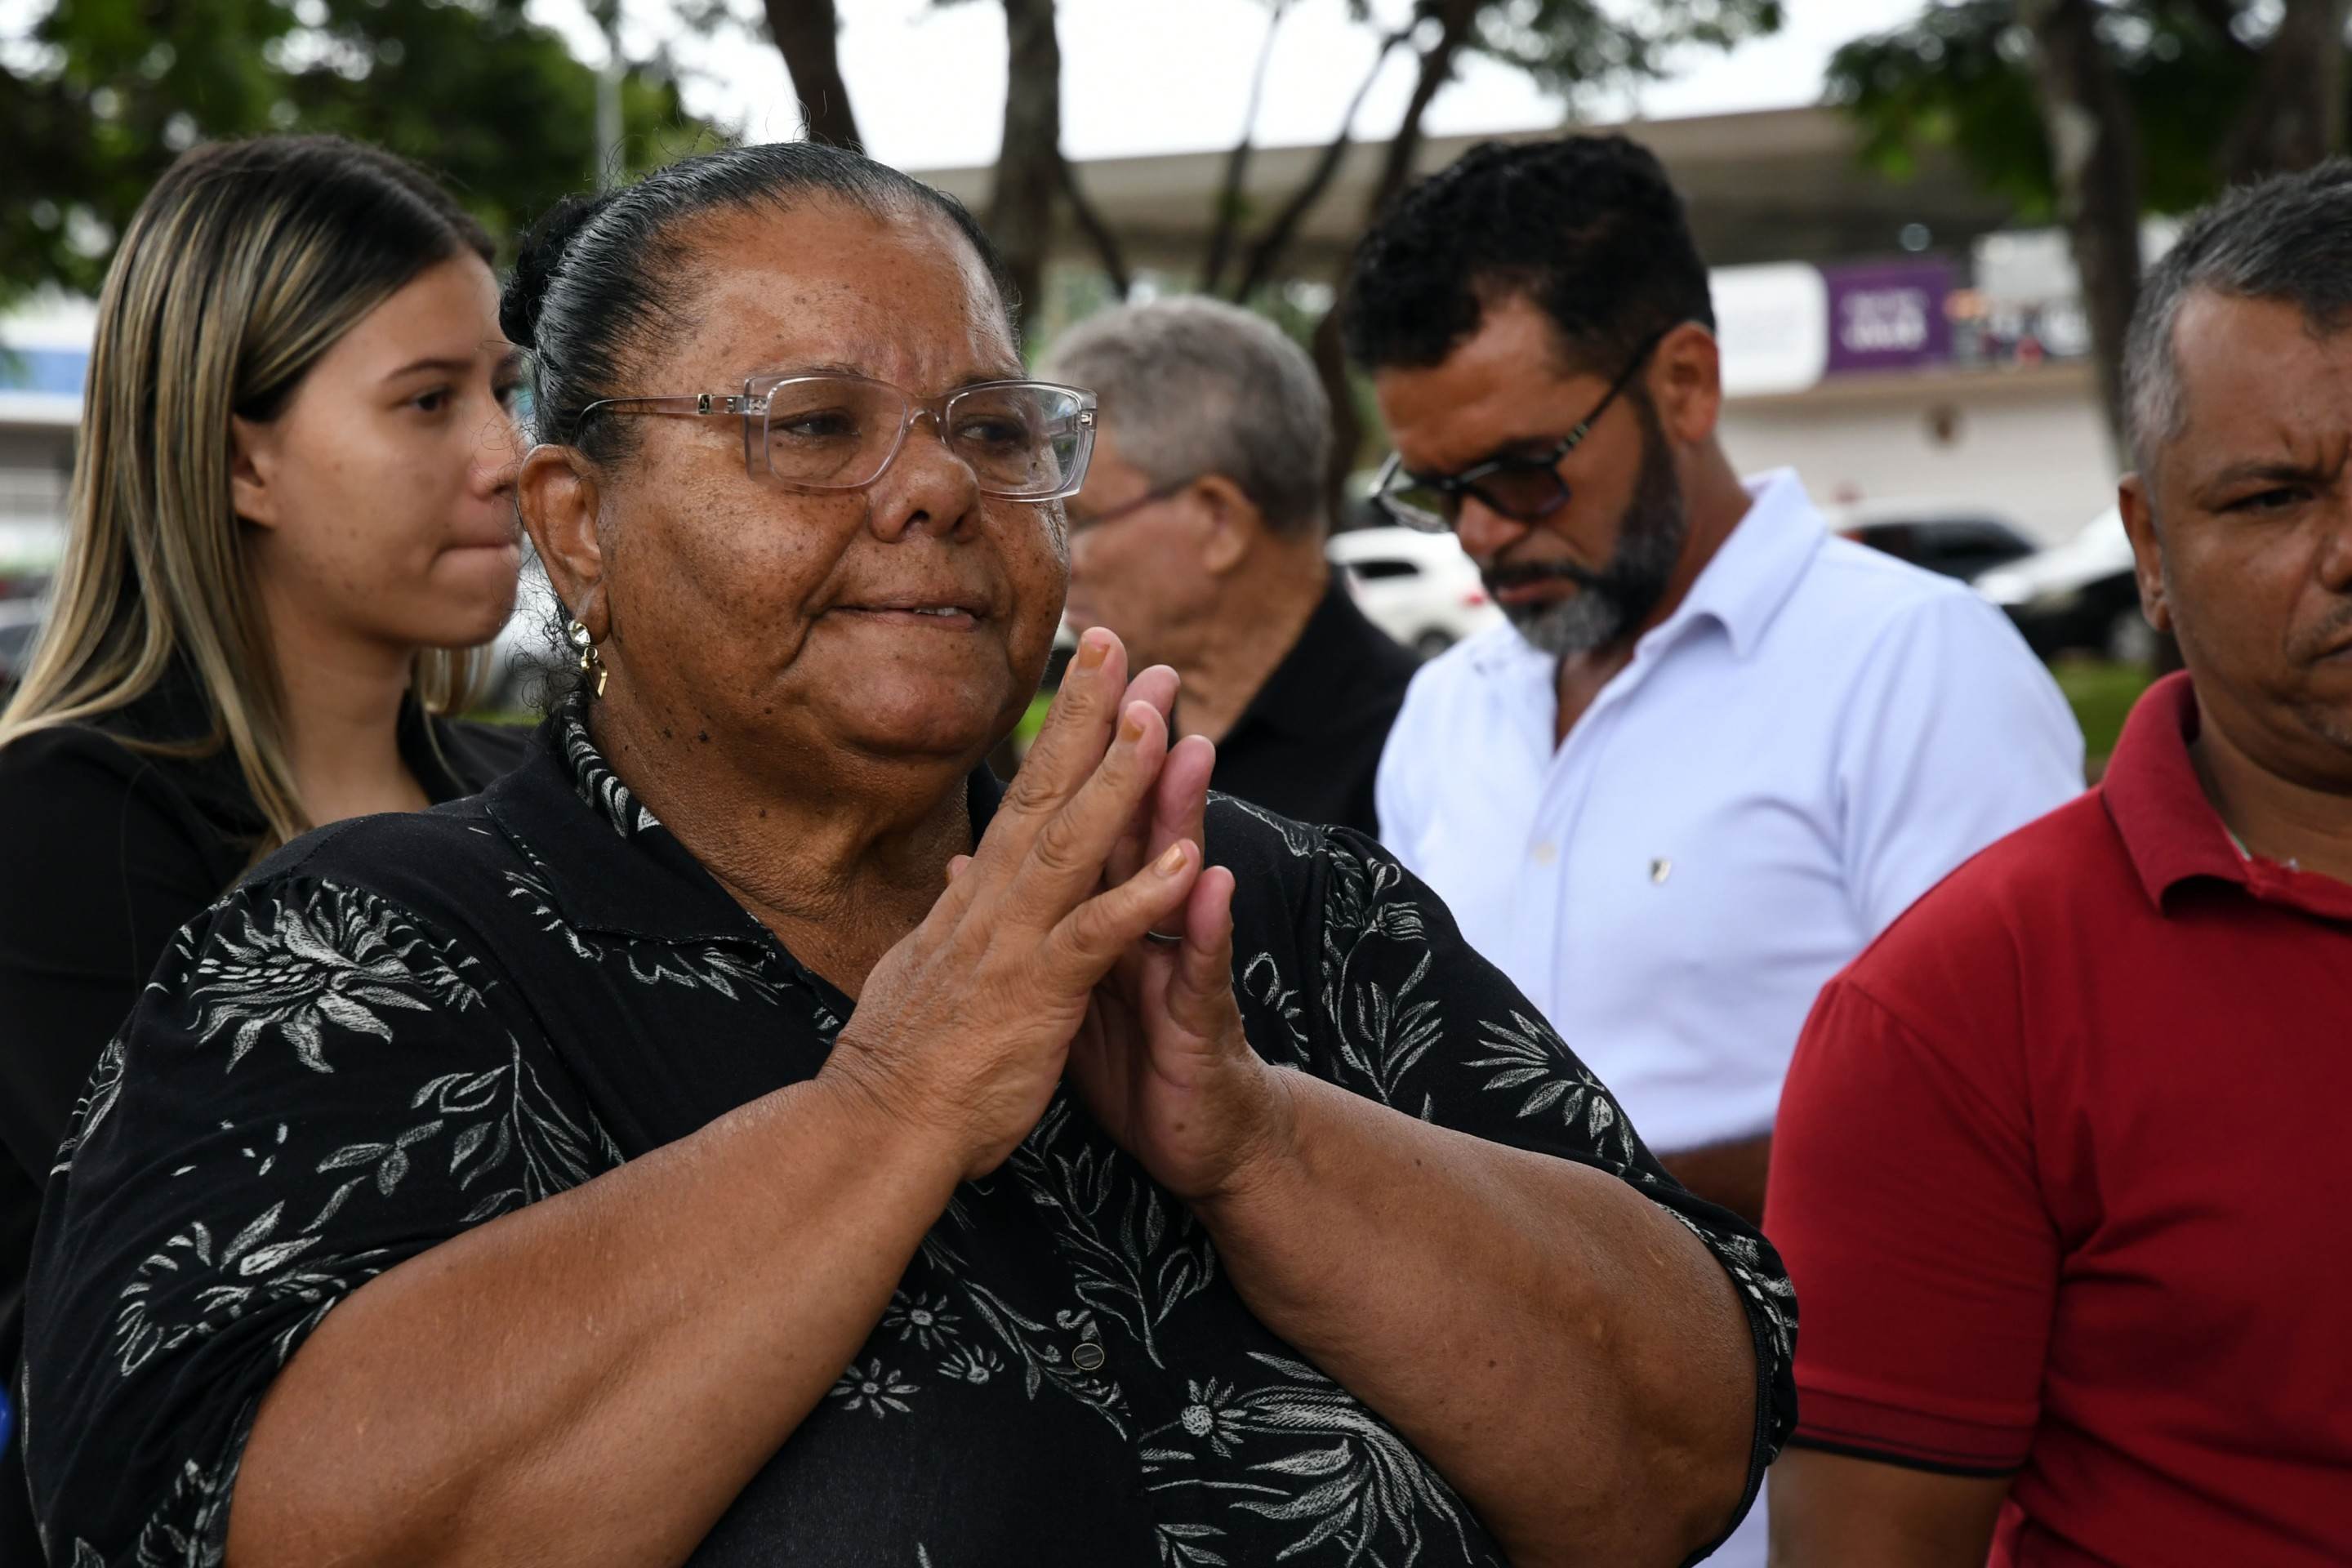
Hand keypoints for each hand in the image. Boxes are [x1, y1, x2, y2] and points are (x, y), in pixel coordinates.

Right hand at [822, 630, 1201, 1181]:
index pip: (1026, 792)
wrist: (880, 1125)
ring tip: (1156, 718)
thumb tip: (958, 872)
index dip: (1059, 728)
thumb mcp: (927, 968)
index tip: (1088, 666)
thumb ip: (953, 915)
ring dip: (1117, 779)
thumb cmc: (909, 1058)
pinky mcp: (1037, 991)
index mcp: (979, 895)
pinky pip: (1098, 934)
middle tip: (1117, 640)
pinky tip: (1184, 859)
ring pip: (1071, 842)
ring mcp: (1014, 941)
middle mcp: (994, 901)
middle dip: (1082, 712)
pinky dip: (1141, 895)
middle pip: (1043, 788)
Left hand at [1065, 724, 1298, 1204]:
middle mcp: (1152, 929)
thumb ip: (1040, 918)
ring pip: (1183, 882)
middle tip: (1150, 676)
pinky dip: (1200, 926)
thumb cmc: (1134, 1061)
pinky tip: (1206, 881)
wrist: (1194, 1142)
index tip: (1083, 682)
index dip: (1088, 758)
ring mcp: (1180, 970)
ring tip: (1189, 748)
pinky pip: (1198, 971)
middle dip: (1145, 754)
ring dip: (1184, 815)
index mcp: (1107, 916)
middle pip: (1145, 827)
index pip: (1097, 822)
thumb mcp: (1068, 985)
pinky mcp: (1200, 1026)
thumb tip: (976, 866)